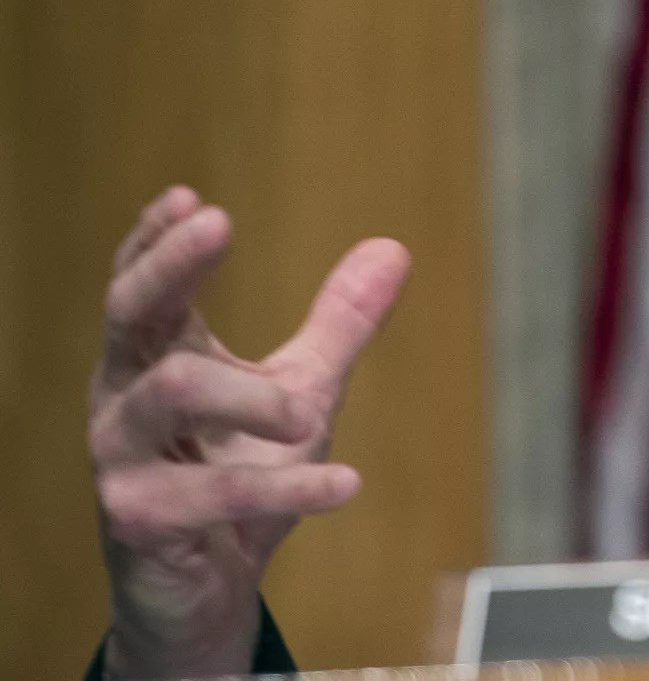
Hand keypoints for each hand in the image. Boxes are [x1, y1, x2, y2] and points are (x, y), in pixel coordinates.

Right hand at [89, 187, 409, 678]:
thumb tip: (393, 248)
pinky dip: (288, 485)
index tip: (189, 196)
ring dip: (250, 393)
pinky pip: (213, 492)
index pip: (139, 284)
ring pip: (172, 388)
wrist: (207, 586)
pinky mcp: (142, 518)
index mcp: (153, 357)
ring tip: (307, 414)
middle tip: (219, 221)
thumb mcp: (299, 390)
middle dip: (171, 265)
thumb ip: (338, 326)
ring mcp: (122, 458)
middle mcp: (124, 397)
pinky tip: (346, 483)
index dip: (156, 239)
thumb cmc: (240, 470)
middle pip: (130, 312)